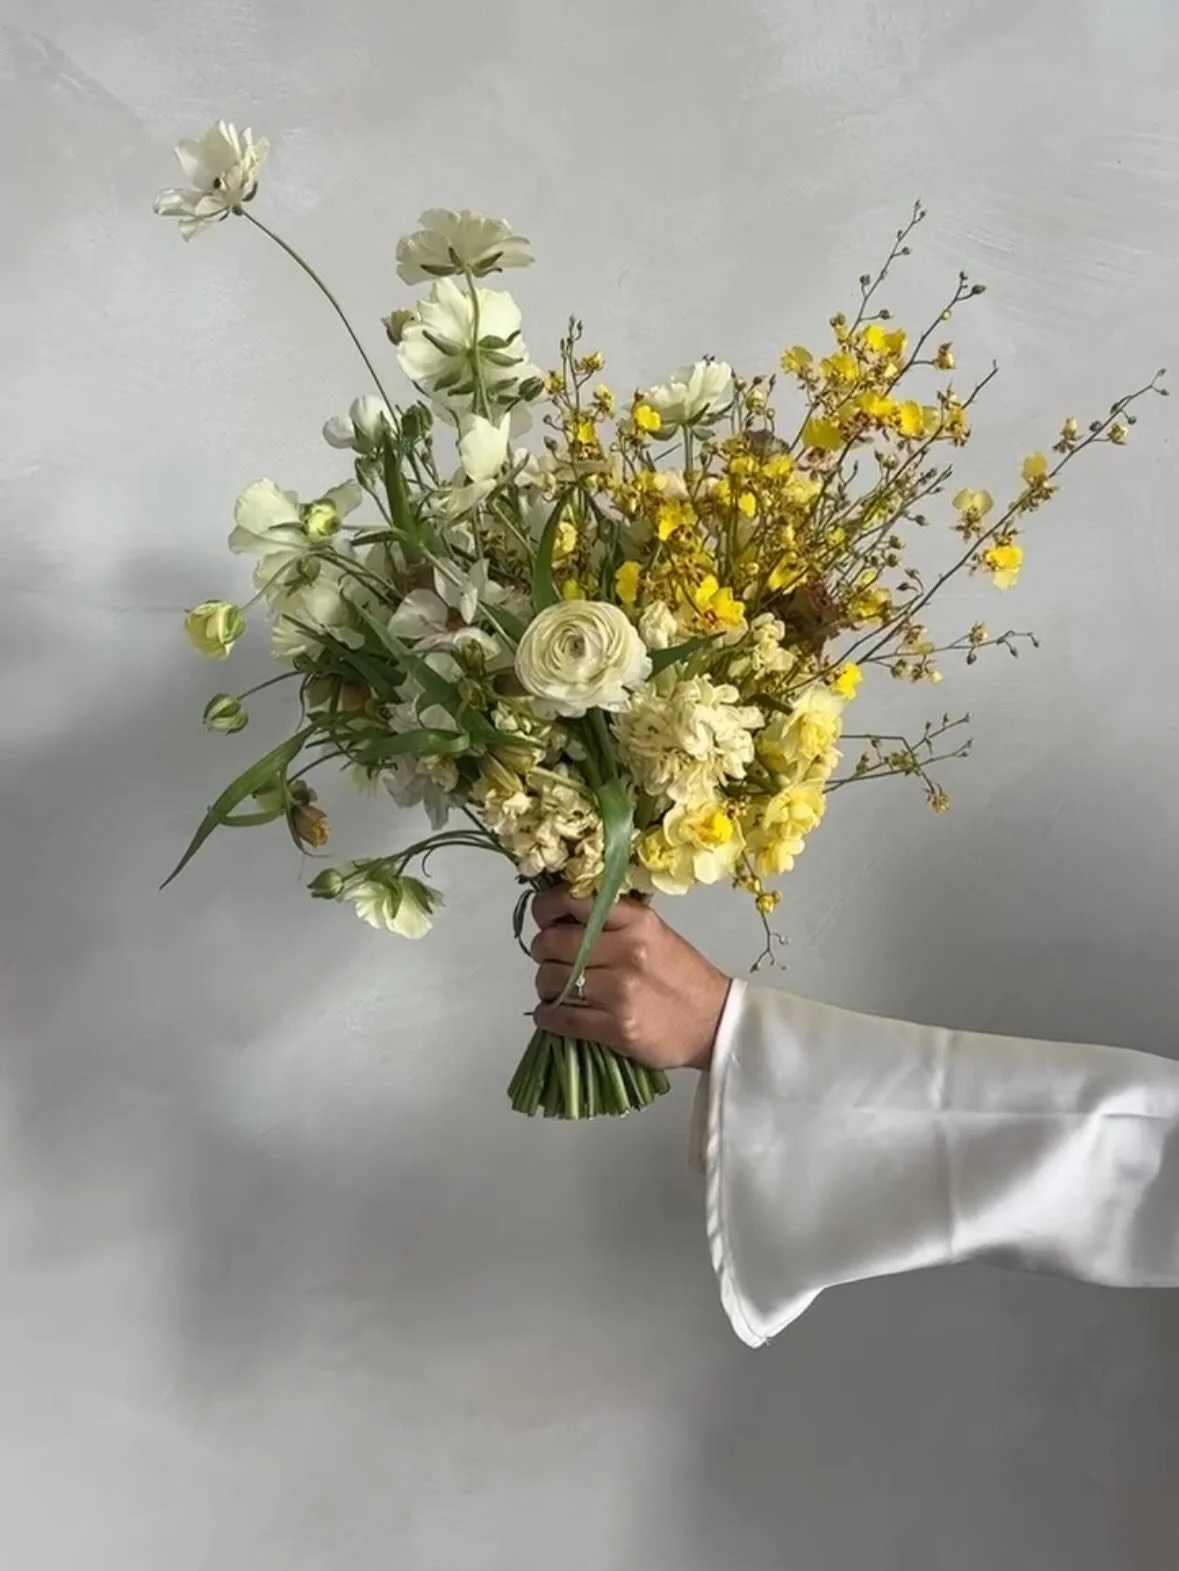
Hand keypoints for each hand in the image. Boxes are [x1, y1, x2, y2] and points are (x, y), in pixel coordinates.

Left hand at [531, 889, 731, 1072]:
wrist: (715, 1022)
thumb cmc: (681, 975)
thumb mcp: (654, 932)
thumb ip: (612, 921)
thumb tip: (560, 916)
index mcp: (636, 920)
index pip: (571, 901)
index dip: (545, 909)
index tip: (544, 917)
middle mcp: (627, 950)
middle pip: (552, 943)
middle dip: (542, 952)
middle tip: (551, 960)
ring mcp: (621, 990)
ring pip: (550, 980)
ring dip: (545, 986)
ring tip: (558, 990)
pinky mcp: (617, 1027)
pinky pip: (561, 1018)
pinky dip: (548, 1016)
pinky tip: (553, 1015)